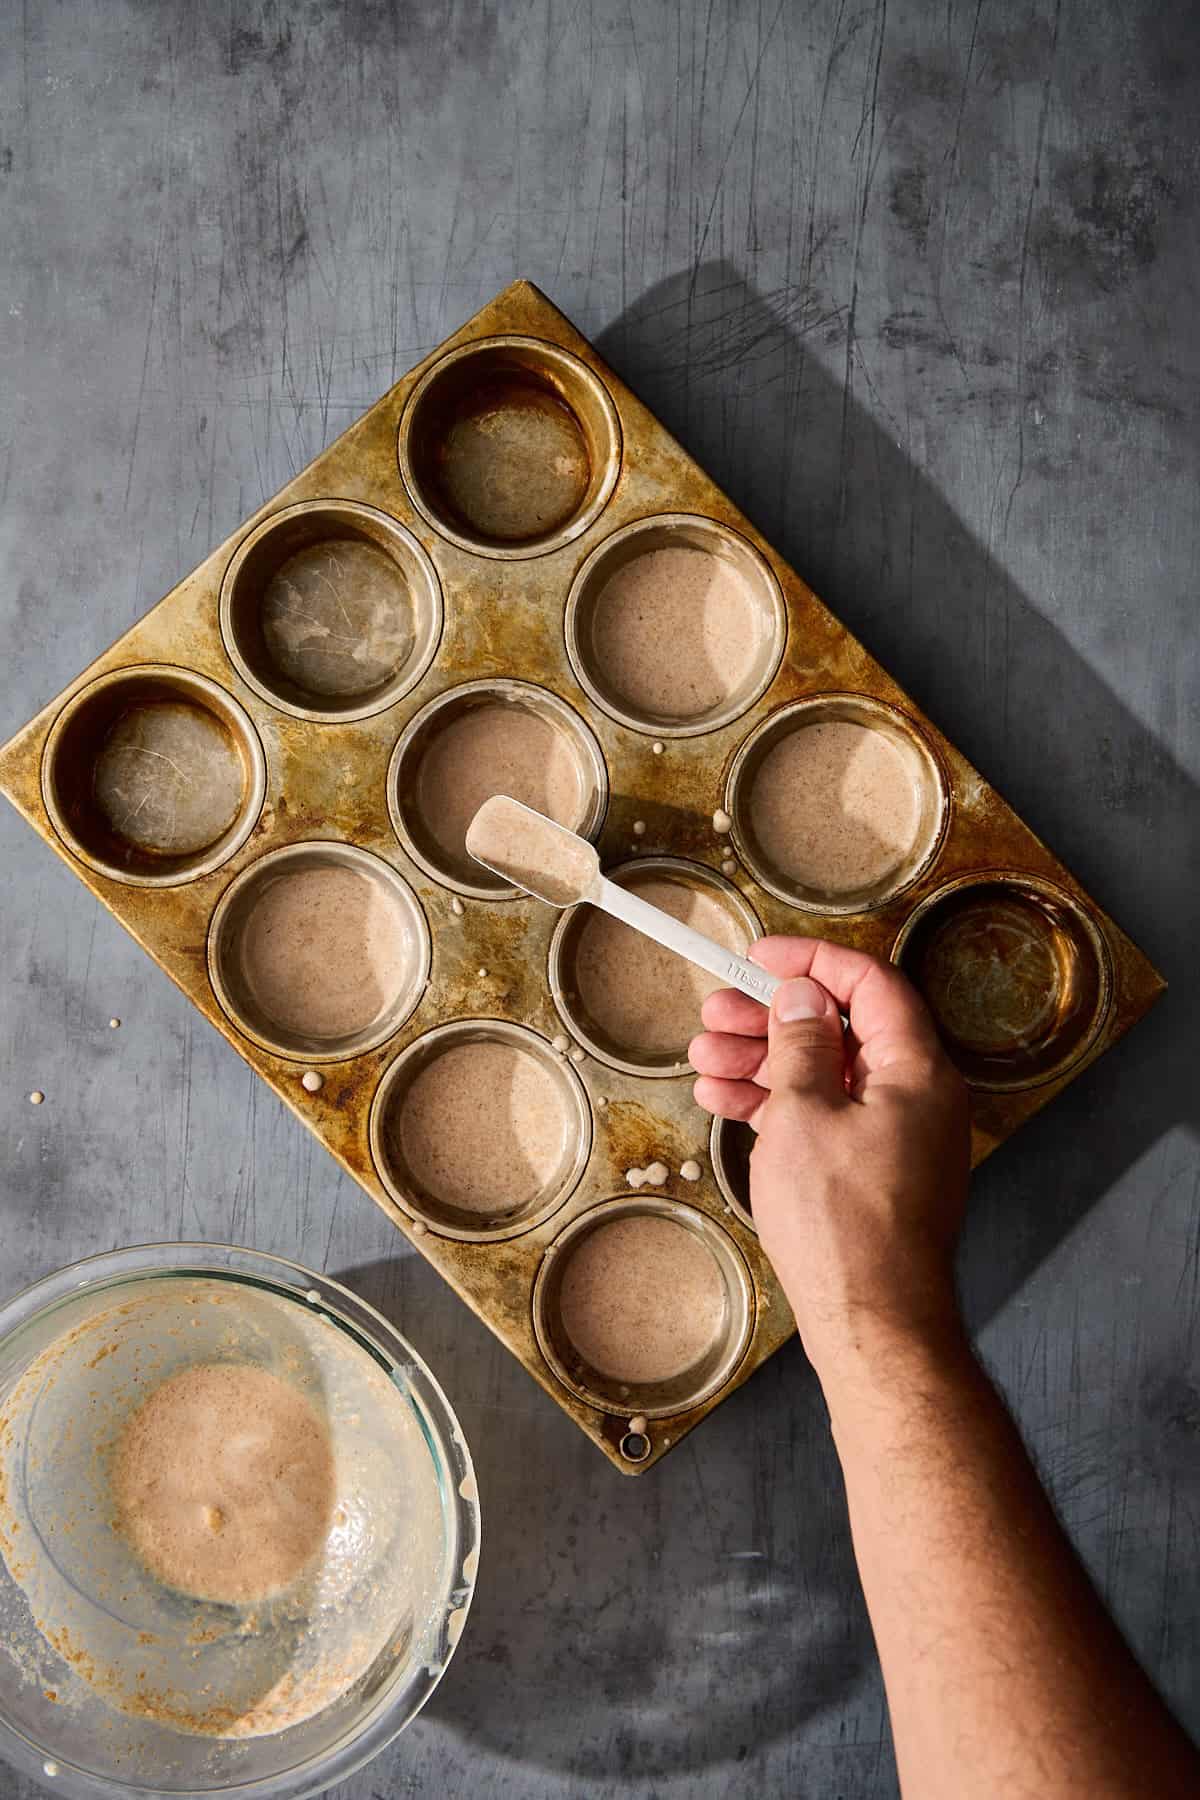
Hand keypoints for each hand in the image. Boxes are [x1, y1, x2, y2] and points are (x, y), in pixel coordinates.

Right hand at [690, 937, 969, 1381]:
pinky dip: (779, 1104)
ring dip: (763, 1059)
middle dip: (772, 1015)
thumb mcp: (804, 1115)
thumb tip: (803, 996)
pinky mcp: (874, 1170)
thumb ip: (801, 1045)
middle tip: (714, 1012)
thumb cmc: (844, 1222)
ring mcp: (897, 1135)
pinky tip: (726, 1099)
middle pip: (841, 1028)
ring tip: (703, 1058)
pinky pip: (826, 1115)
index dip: (814, 961)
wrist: (872, 1321)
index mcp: (917, 1069)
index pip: (871, 984)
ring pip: (826, 1073)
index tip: (761, 956)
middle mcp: (916, 1095)